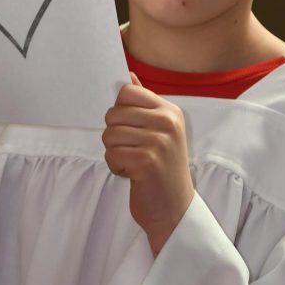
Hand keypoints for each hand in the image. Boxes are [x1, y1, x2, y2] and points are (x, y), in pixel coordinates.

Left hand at [103, 74, 194, 255]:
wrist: (174, 209)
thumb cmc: (163, 169)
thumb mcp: (159, 131)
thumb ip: (143, 103)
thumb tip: (128, 75)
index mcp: (170, 111)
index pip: (127, 92)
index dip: (119, 112)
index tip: (130, 129)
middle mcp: (167, 123)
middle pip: (114, 114)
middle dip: (114, 135)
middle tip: (132, 150)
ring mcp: (158, 141)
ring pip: (109, 135)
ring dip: (114, 152)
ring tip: (133, 162)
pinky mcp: (146, 161)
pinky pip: (111, 154)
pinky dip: (116, 167)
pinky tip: (132, 174)